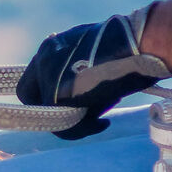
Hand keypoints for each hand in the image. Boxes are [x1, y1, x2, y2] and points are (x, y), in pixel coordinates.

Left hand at [16, 12, 171, 138]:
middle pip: (30, 96)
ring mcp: (48, 76)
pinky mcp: (57, 94)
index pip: (34, 77)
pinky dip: (82, 129)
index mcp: (52, 46)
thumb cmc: (131, 46)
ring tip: (100, 118)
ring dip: (74, 120)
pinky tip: (104, 123)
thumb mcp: (97, 54)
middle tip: (80, 115)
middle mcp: (44, 58)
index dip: (48, 93)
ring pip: (49, 113)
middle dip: (52, 110)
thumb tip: (80, 93)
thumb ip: (78, 69)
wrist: (141, 42)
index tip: (71, 101)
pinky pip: (63, 125)